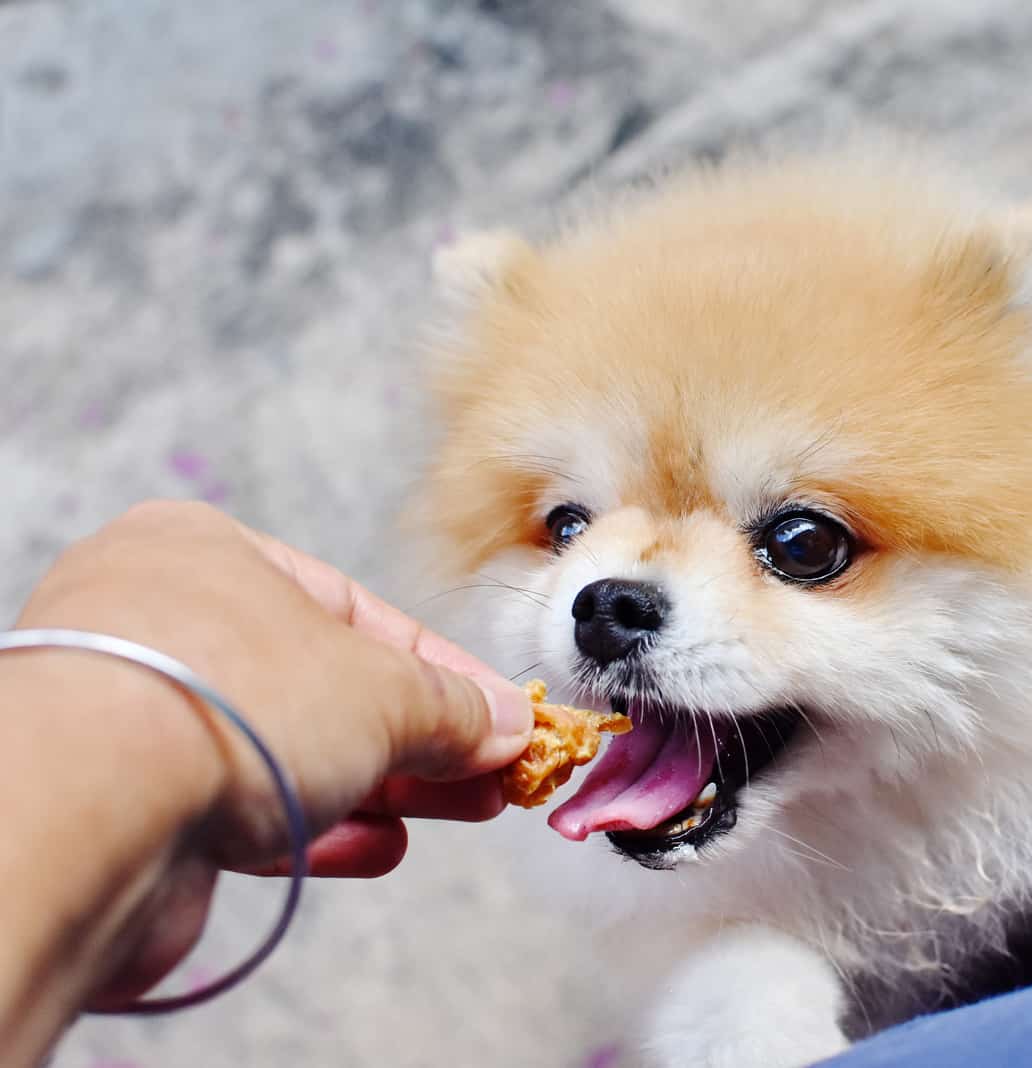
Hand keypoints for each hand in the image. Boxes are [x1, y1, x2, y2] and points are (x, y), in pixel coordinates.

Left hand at [1, 501, 533, 1022]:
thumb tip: (506, 726)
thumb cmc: (225, 701)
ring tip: (458, 809)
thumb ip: (452, 708)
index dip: (445, 669)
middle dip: (421, 736)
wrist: (87, 814)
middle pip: (324, 686)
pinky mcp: (122, 804)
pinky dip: (314, 827)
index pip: (357, 611)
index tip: (504, 716)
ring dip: (380, 785)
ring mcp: (136, 716)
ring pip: (286, 751)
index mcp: (208, 554)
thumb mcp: (383, 689)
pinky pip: (239, 808)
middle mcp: (160, 623)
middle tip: (493, 773)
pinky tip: (376, 846)